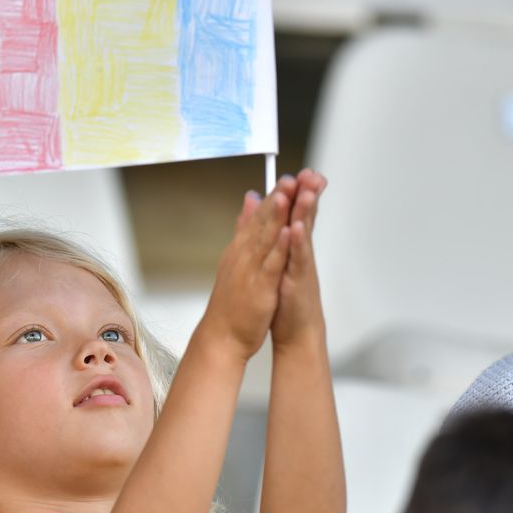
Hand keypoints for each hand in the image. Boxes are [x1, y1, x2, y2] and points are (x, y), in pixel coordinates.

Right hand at [197, 176, 295, 360]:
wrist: (222, 335)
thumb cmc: (230, 303)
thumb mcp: (235, 261)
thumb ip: (243, 230)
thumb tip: (249, 203)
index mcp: (240, 250)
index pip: (257, 218)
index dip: (272, 197)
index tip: (286, 178)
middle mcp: (243, 255)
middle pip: (261, 222)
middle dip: (277, 198)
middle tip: (290, 177)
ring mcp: (250, 270)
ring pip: (265, 238)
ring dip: (276, 214)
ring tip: (288, 193)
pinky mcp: (259, 287)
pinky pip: (269, 264)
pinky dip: (277, 247)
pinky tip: (286, 231)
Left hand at [271, 169, 326, 348]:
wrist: (296, 331)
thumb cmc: (288, 298)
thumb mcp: (283, 262)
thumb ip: (281, 238)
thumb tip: (279, 219)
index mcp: (293, 247)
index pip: (299, 213)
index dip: (302, 192)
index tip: (305, 172)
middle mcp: (300, 253)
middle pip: (306, 217)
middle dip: (309, 194)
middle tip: (313, 173)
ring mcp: (300, 265)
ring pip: (304, 233)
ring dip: (306, 212)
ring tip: (307, 191)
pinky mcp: (298, 281)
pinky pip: (298, 259)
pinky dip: (297, 243)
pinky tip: (296, 229)